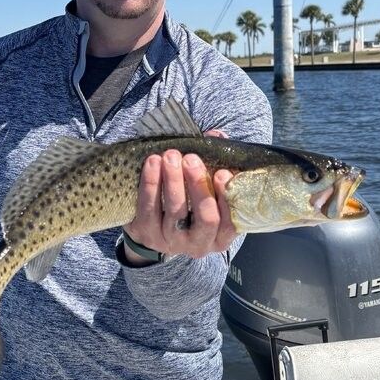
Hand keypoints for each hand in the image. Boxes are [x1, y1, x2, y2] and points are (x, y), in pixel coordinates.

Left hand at [124, 130, 236, 263]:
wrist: (154, 230)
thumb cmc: (189, 204)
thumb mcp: (206, 189)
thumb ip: (215, 163)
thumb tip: (217, 136)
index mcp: (221, 235)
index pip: (231, 221)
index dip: (227, 197)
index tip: (222, 172)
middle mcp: (200, 243)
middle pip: (205, 218)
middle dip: (199, 186)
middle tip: (191, 159)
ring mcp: (173, 241)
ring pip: (176, 211)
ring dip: (173, 180)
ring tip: (171, 156)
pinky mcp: (148, 234)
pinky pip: (149, 207)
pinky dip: (151, 183)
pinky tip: (152, 163)